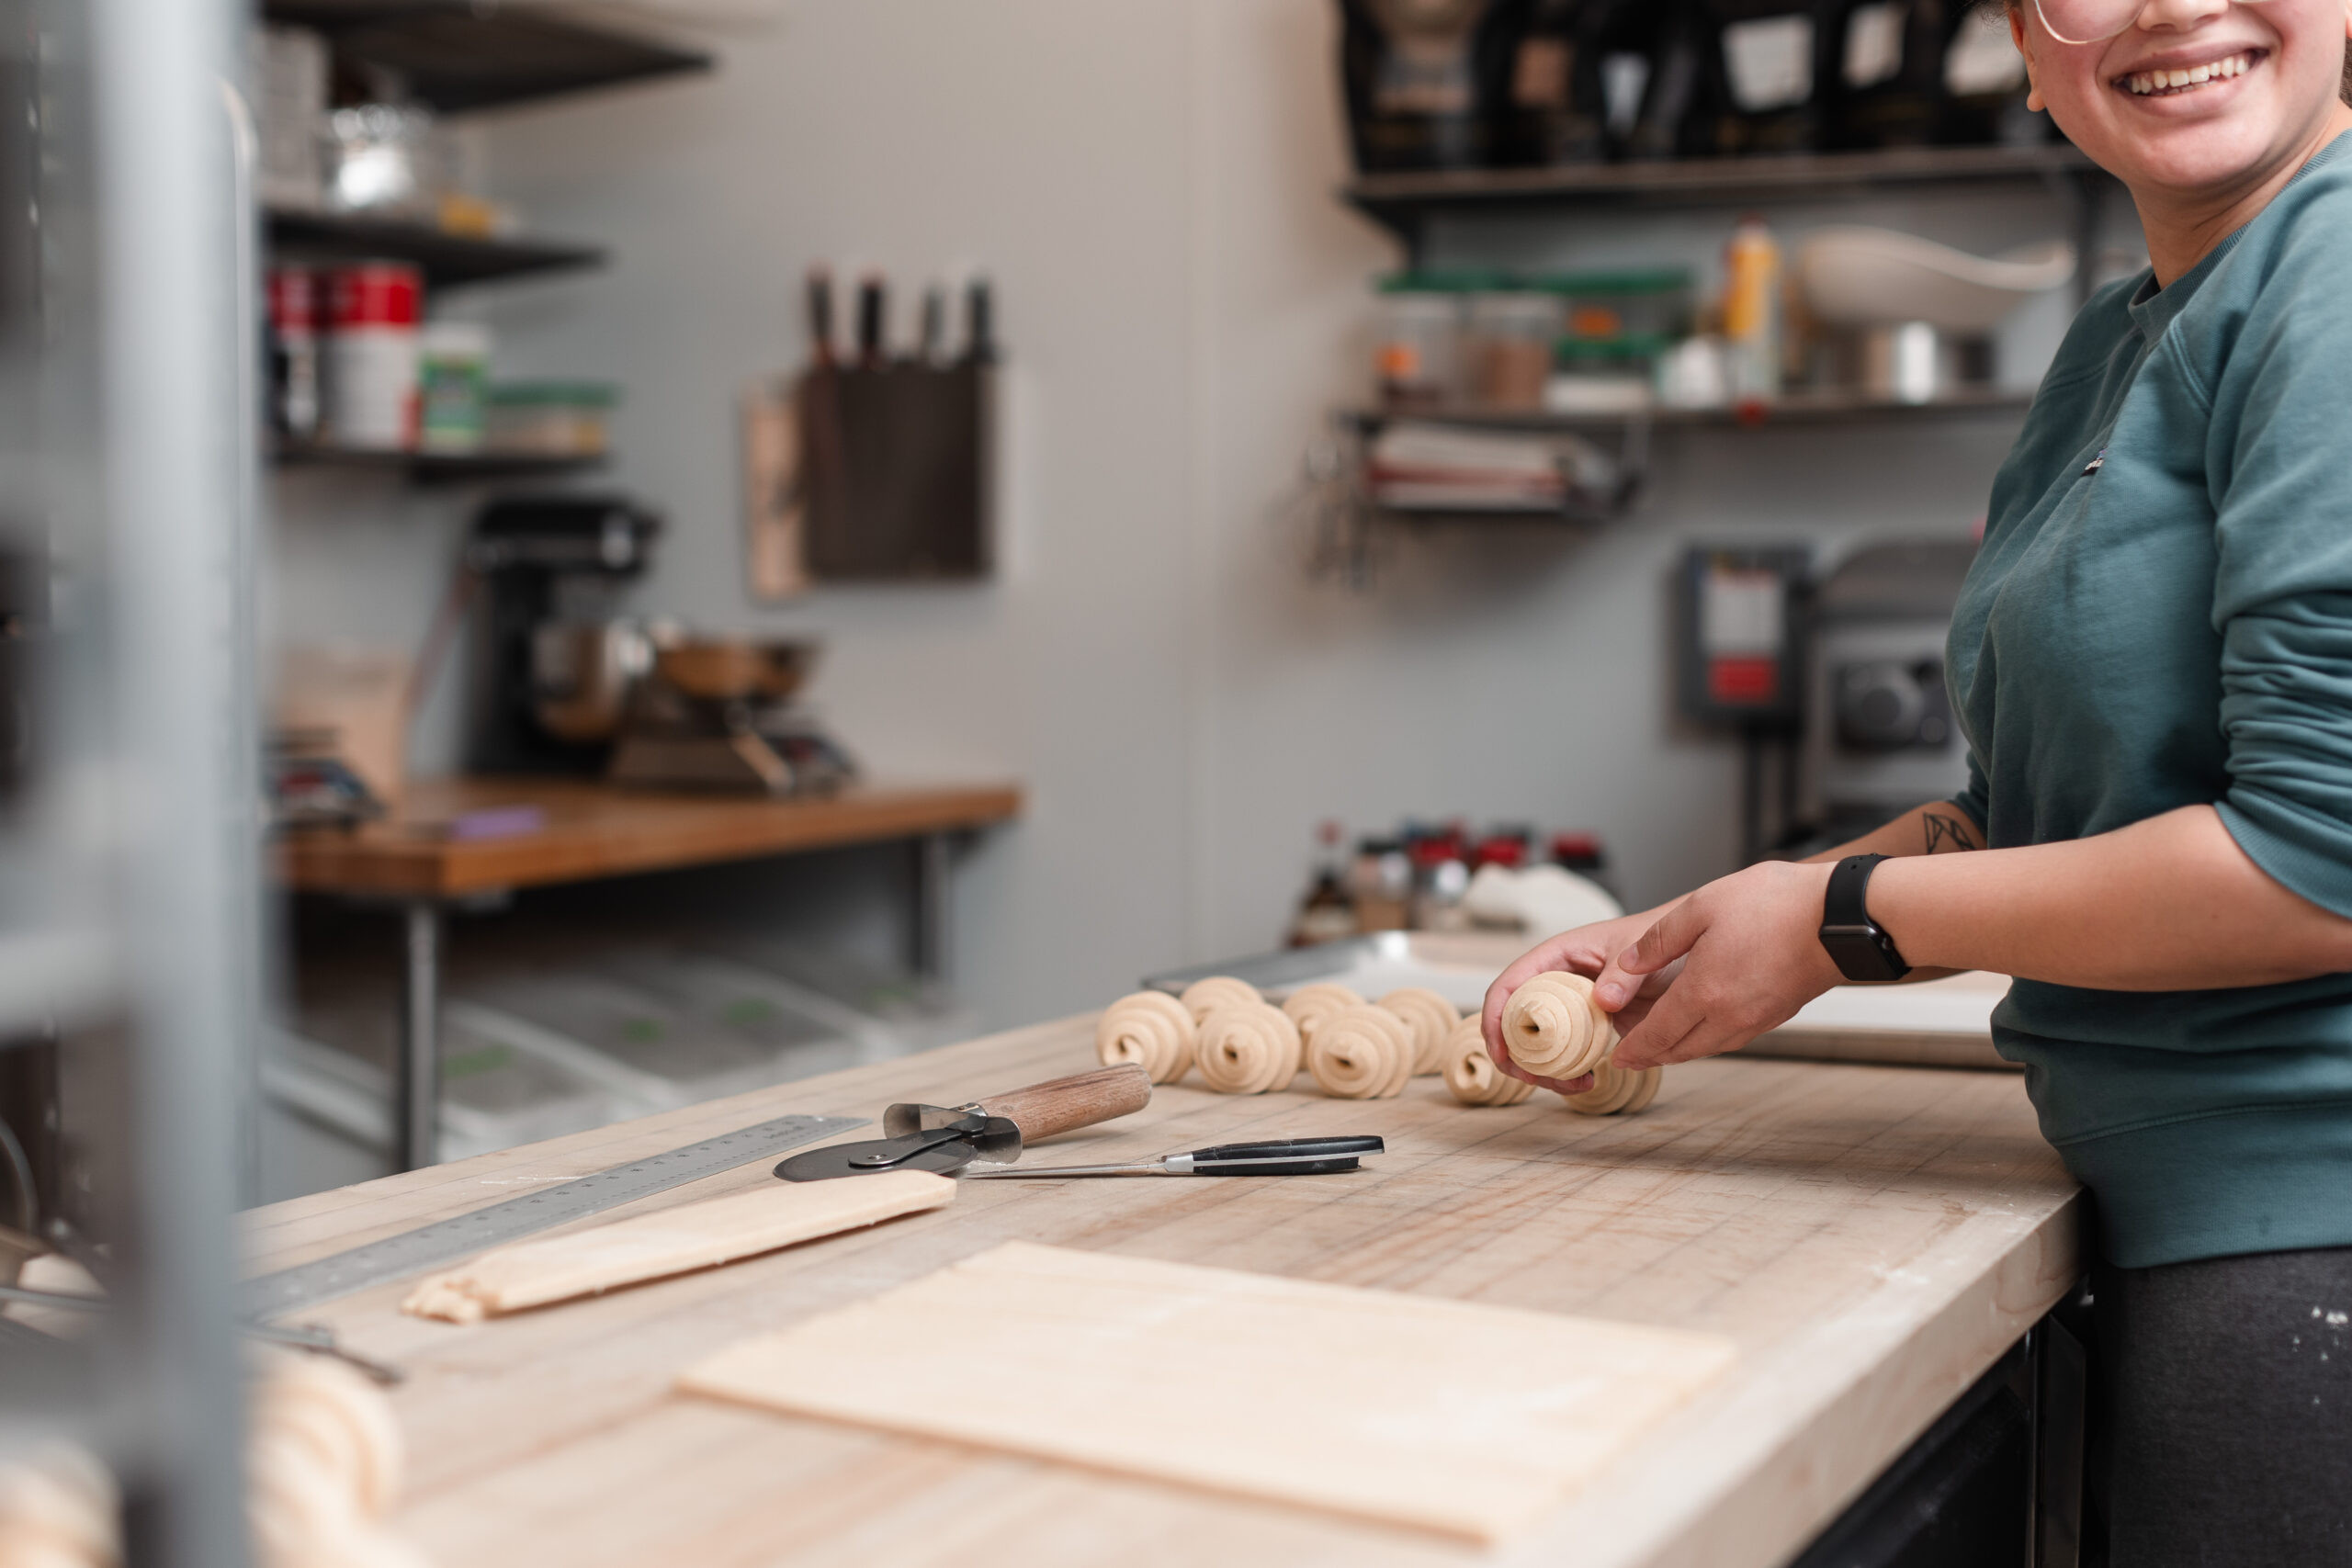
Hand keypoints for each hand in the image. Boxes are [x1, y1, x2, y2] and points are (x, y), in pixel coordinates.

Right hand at [1481, 911, 1679, 1093]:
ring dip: (1545, 1071)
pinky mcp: (1587, 1028)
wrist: (1686, 956)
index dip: (1495, 1018)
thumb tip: (1602, 1001)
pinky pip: (1565, 1054)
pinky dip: (1568, 1073)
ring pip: (1538, 1045)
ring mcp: (1570, 1008)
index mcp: (1556, 956)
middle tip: (1537, 1080)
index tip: (1502, 1053)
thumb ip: (1621, 974)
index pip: (1509, 985)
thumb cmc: (1659, 941)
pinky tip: (1589, 1079)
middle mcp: (1555, 983)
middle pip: (1514, 1023)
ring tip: (1577, 1084)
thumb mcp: (1640, 952)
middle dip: (1517, 1057)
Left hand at [1591, 860, 1843, 1070]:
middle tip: (1631, 1058)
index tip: (1618, 1059)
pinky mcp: (1777, 1014)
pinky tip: (1703, 1029)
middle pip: (1681, 1048)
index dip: (1635, 1048)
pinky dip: (1709, 1041)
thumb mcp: (1701, 908)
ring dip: (1681, 1050)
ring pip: (1708, 1046)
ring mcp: (1757, 1019)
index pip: (1657, 1033)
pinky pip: (1733, 1038)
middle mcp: (1729, 1016)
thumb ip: (1658, 942)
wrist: (1840, 917)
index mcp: (1703, 992)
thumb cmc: (1773, 904)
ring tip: (1661, 1047)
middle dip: (1653, 1055)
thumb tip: (1624, 969)